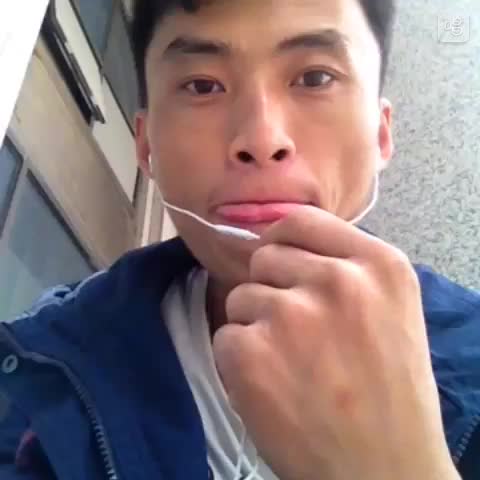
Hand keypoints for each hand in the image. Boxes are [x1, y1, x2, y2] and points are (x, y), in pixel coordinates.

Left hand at [213, 206, 459, 479]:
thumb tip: (286, 243)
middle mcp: (337, 281)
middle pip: (265, 257)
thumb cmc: (389, 394)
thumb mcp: (390, 312)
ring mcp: (292, 314)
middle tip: (297, 332)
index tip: (280, 260)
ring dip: (256, 327)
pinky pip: (226, 335)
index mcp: (379, 265)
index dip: (282, 239)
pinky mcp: (252, 352)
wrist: (384, 473)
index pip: (301, 220)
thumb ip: (345, 269)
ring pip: (242, 297)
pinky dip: (240, 360)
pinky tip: (273, 388)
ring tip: (291, 367)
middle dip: (272, 288)